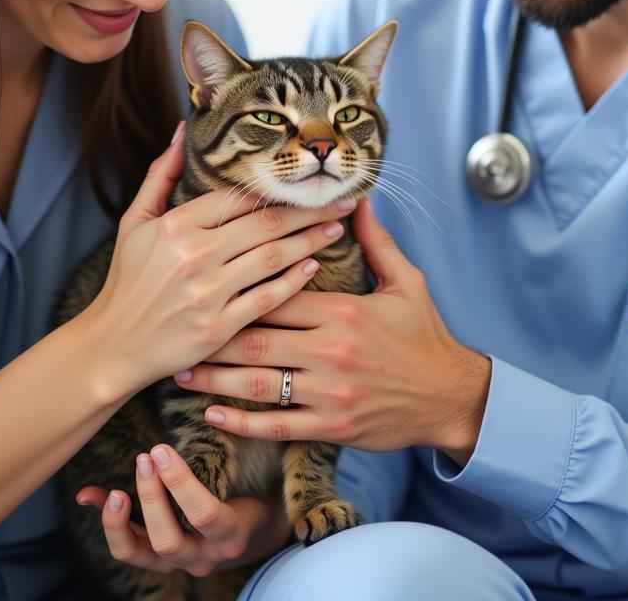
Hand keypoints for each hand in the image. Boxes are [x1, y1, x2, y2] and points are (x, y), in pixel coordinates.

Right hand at [73, 123, 358, 403]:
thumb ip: (161, 174)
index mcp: (176, 225)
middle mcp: (194, 255)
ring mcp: (208, 293)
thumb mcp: (134, 222)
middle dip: (309, 210)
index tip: (307, 181)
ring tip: (337, 227)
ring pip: (273, 257)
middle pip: (265, 224)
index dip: (276, 188)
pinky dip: (293, 280)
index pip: (238, 198)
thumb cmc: (127, 281)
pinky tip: (313, 266)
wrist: (112, 346)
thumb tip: (183, 130)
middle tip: (342, 200)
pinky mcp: (219, 327)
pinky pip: (267, 298)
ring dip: (310, 240)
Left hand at [75, 444, 289, 577]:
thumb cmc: (255, 496)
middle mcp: (202, 557)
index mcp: (230, 536)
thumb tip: (215, 412)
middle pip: (168, 539)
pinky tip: (91, 497)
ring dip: (121, 521)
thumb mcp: (253, 479)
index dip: (180, 484)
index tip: (163, 450)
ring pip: (142, 553)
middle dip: (151, 498)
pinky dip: (109, 523)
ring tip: (117, 492)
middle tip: (145, 458)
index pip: (204, 515)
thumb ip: (236, 449)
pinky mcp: (159, 561)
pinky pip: (128, 549)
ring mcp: (178, 563)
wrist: (253, 534)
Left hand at [174, 198, 491, 462]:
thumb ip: (376, 241)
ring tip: (182, 371)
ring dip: (213, 379)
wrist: (450, 396)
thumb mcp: (406, 281)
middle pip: (255, 338)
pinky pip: (275, 425)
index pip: (277, 292)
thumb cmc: (425, 336)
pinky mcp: (330, 426)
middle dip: (212, 334)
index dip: (240, 286)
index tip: (208, 278)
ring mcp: (327, 392)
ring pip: (256, 384)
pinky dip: (240, 422)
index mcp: (342, 311)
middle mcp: (330, 351)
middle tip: (177, 327)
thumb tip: (356, 201)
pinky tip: (212, 413)